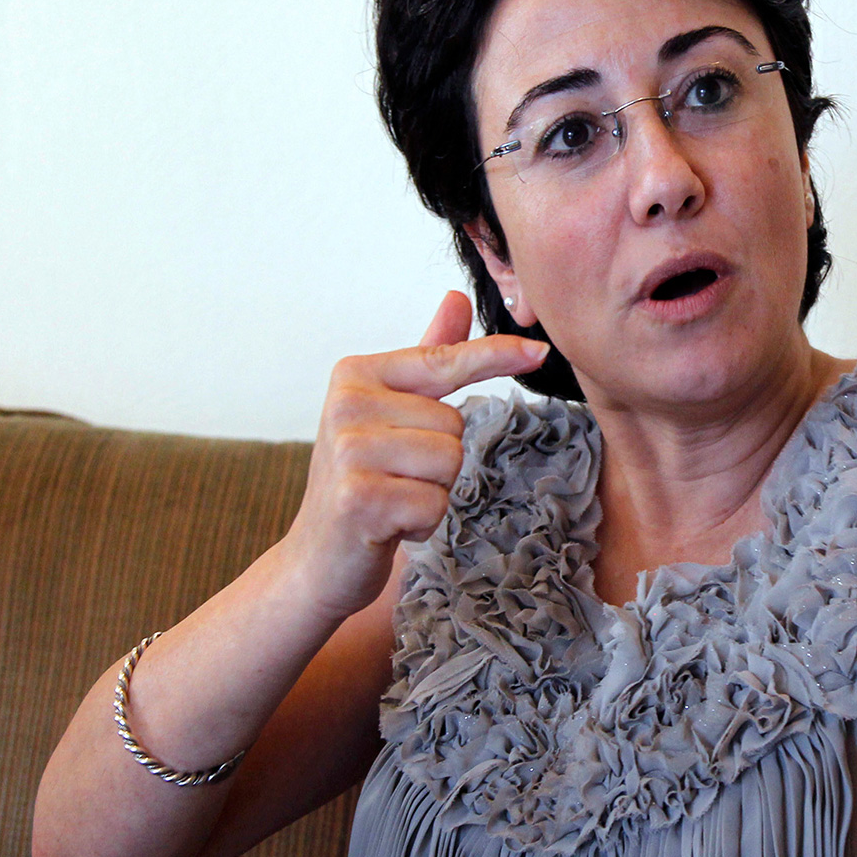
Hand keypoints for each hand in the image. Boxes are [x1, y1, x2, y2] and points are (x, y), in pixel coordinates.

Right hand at [282, 290, 548, 619]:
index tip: (539, 351)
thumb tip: (458, 297)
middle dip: (440, 461)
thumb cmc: (363, 479)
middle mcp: (347, 404)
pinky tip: (388, 526)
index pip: (446, 359)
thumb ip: (428, 356)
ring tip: (393, 499)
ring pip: (451, 463)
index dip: (497, 355)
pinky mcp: (358, 497)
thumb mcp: (392, 411)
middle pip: (456, 424)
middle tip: (396, 478)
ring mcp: (349, 450)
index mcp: (357, 373)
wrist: (317, 559)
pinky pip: (436, 504)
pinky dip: (422, 524)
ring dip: (433, 493)